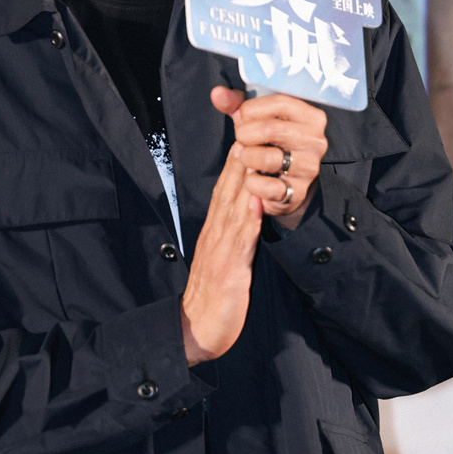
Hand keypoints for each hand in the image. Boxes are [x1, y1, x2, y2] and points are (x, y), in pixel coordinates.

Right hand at [180, 143, 261, 364]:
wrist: (196, 329)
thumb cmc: (213, 294)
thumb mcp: (224, 255)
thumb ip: (234, 229)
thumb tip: (247, 202)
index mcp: (215, 228)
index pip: (226, 186)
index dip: (236, 158)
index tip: (245, 129)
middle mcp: (215, 233)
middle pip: (227, 188)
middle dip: (239, 157)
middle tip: (247, 124)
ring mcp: (220, 251)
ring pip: (232, 208)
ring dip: (242, 181)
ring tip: (251, 152)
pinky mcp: (229, 271)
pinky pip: (240, 244)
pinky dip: (247, 223)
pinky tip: (255, 204)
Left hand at [211, 87, 327, 226]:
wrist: (285, 182)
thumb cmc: (270, 143)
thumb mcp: (257, 119)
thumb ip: (237, 104)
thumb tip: (217, 93)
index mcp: (311, 117)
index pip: (280, 102)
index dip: (252, 109)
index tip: (242, 118)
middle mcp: (316, 141)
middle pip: (272, 129)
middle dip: (245, 134)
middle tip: (240, 140)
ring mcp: (309, 167)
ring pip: (267, 158)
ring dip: (247, 158)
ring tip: (247, 159)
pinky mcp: (298, 191)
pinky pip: (266, 186)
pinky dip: (252, 182)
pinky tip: (254, 178)